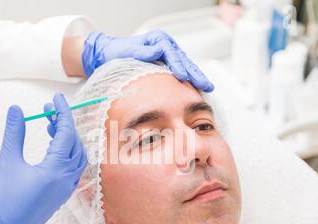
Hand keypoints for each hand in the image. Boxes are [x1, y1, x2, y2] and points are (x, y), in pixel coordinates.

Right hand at [0, 93, 86, 223]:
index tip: (56, 97)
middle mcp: (67, 180)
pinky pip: (72, 169)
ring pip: (76, 157)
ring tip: (48, 125)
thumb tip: (16, 110)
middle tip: (47, 111)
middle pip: (75, 144)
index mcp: (56, 171)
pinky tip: (50, 147)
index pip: (67, 134)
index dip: (63, 112)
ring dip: (66, 139)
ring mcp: (66, 189)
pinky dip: (65, 153)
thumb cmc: (2, 200)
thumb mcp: (7, 162)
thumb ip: (14, 133)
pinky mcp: (61, 195)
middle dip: (64, 124)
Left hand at [81, 30, 214, 91]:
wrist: (109, 55)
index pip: (171, 53)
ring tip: (208, 88)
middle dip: (195, 73)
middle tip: (205, 85)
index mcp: (157, 40)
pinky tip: (198, 89)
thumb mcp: (126, 51)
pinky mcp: (168, 65)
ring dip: (197, 77)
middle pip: (184, 60)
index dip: (178, 65)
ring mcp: (168, 55)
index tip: (182, 76)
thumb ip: (141, 52)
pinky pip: (182, 72)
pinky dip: (191, 80)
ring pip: (186, 66)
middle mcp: (166, 46)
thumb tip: (158, 51)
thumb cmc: (116, 53)